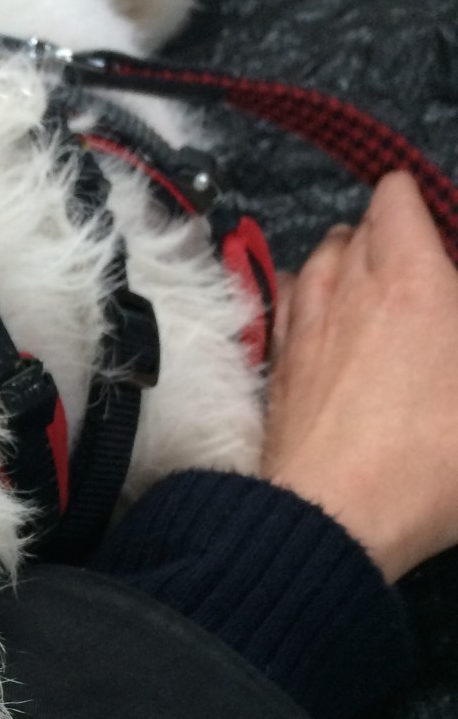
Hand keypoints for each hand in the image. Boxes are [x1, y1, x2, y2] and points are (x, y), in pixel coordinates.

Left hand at [262, 172, 457, 581]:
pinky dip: (302, 300)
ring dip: (339, 262)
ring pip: (314, 265)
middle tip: (413, 260)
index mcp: (413, 279)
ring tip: (365, 282)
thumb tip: (449, 325)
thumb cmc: (432, 457)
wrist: (334, 516)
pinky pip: (284, 310)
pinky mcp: (277, 373)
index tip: (433, 219)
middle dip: (382, 232)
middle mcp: (348, 291)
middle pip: (353, 230)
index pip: (397, 201)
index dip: (414, 201)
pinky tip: (314, 317)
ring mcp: (304, 330)